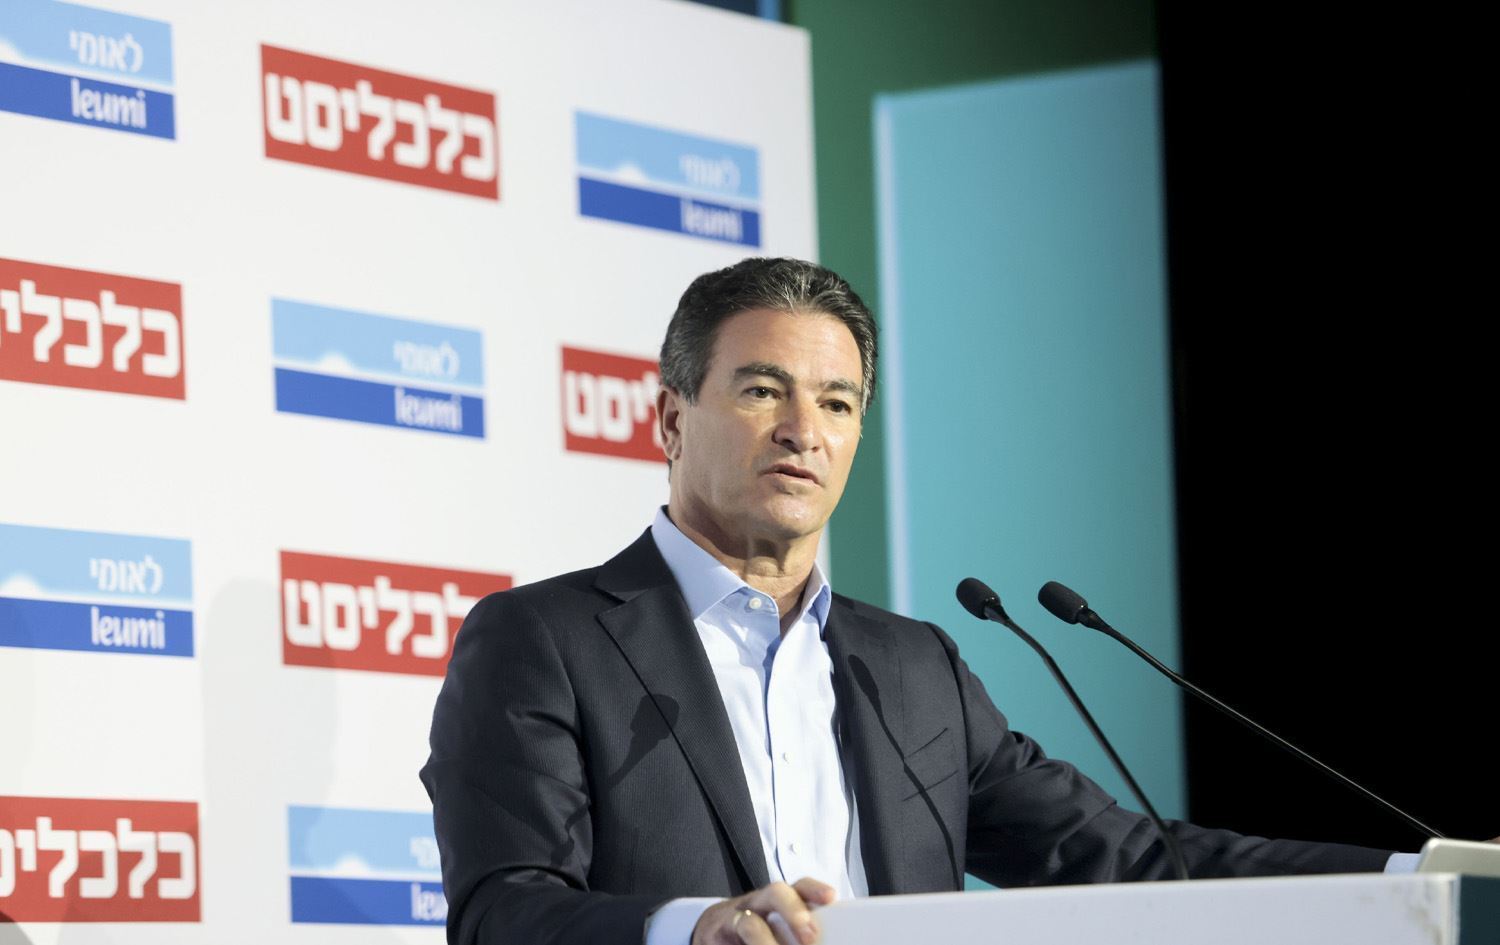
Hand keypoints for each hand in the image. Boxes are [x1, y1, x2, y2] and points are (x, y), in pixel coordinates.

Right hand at [692, 877, 836, 944]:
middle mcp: (758, 903)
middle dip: (793, 911)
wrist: (711, 932)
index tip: (831, 897)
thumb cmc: (757, 931)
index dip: (814, 889)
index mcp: (779, 901)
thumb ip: (800, 931)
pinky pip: (733, 936)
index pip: (799, 887)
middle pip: (775, 893)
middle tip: (810, 937)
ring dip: (765, 942)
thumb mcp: (779, 926)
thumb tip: (825, 941)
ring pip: (750, 922)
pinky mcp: (717, 932)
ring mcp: (736, 917)